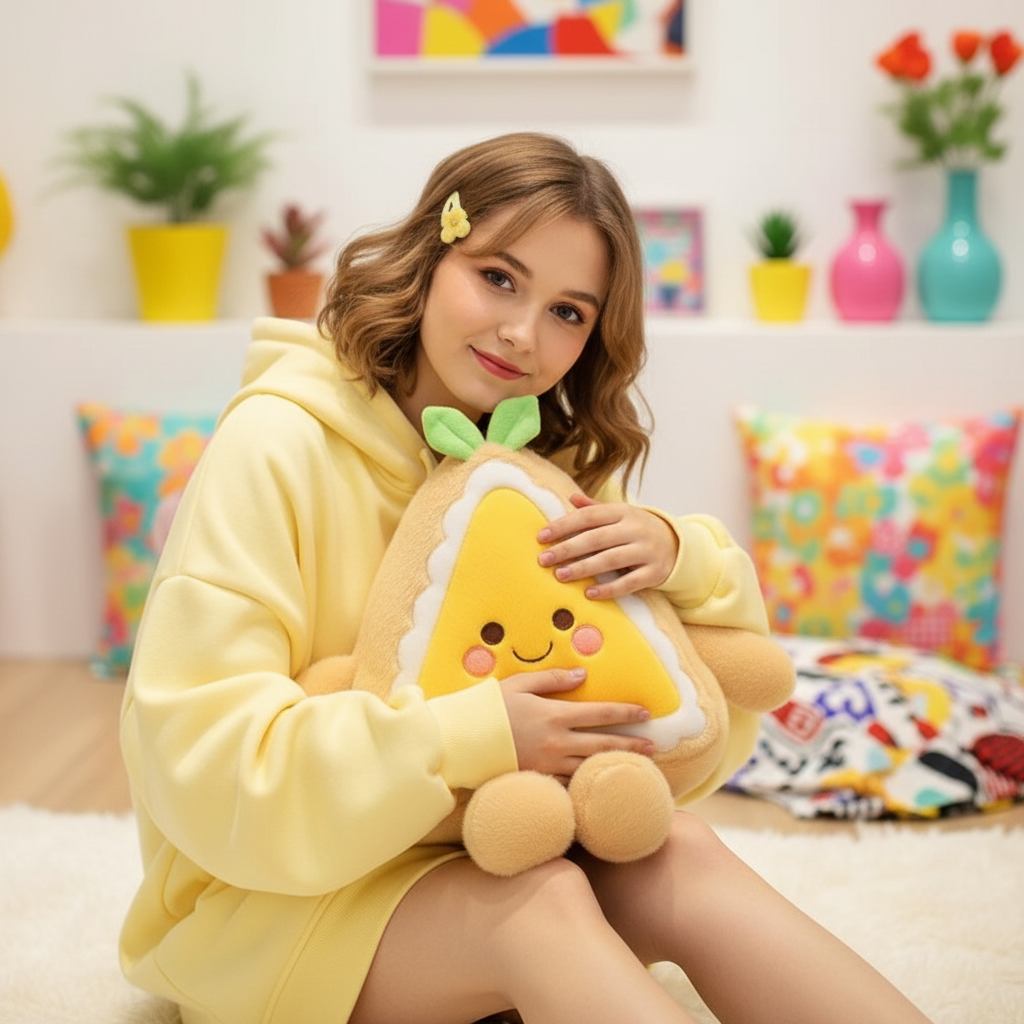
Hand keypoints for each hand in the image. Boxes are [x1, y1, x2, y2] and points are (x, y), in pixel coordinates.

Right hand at [500, 667, 653, 777]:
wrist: (464, 739)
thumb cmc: (490, 707)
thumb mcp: (520, 683)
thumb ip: (552, 679)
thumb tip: (581, 674)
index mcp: (555, 715)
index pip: (600, 713)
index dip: (625, 713)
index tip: (645, 713)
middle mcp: (557, 742)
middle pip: (603, 744)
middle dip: (630, 745)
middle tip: (652, 748)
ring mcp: (549, 764)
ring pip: (590, 767)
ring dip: (614, 765)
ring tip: (635, 768)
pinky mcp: (539, 779)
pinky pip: (570, 783)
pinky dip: (588, 782)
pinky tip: (600, 783)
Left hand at [536, 493, 678, 599]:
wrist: (678, 545)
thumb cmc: (638, 529)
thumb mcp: (620, 515)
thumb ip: (595, 509)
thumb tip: (571, 498)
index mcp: (623, 512)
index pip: (589, 516)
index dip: (564, 525)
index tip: (541, 536)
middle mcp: (635, 529)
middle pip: (596, 538)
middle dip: (567, 549)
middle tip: (544, 560)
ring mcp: (646, 551)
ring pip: (610, 560)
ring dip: (583, 568)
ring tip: (560, 575)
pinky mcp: (654, 573)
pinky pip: (629, 582)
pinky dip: (609, 589)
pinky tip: (589, 593)